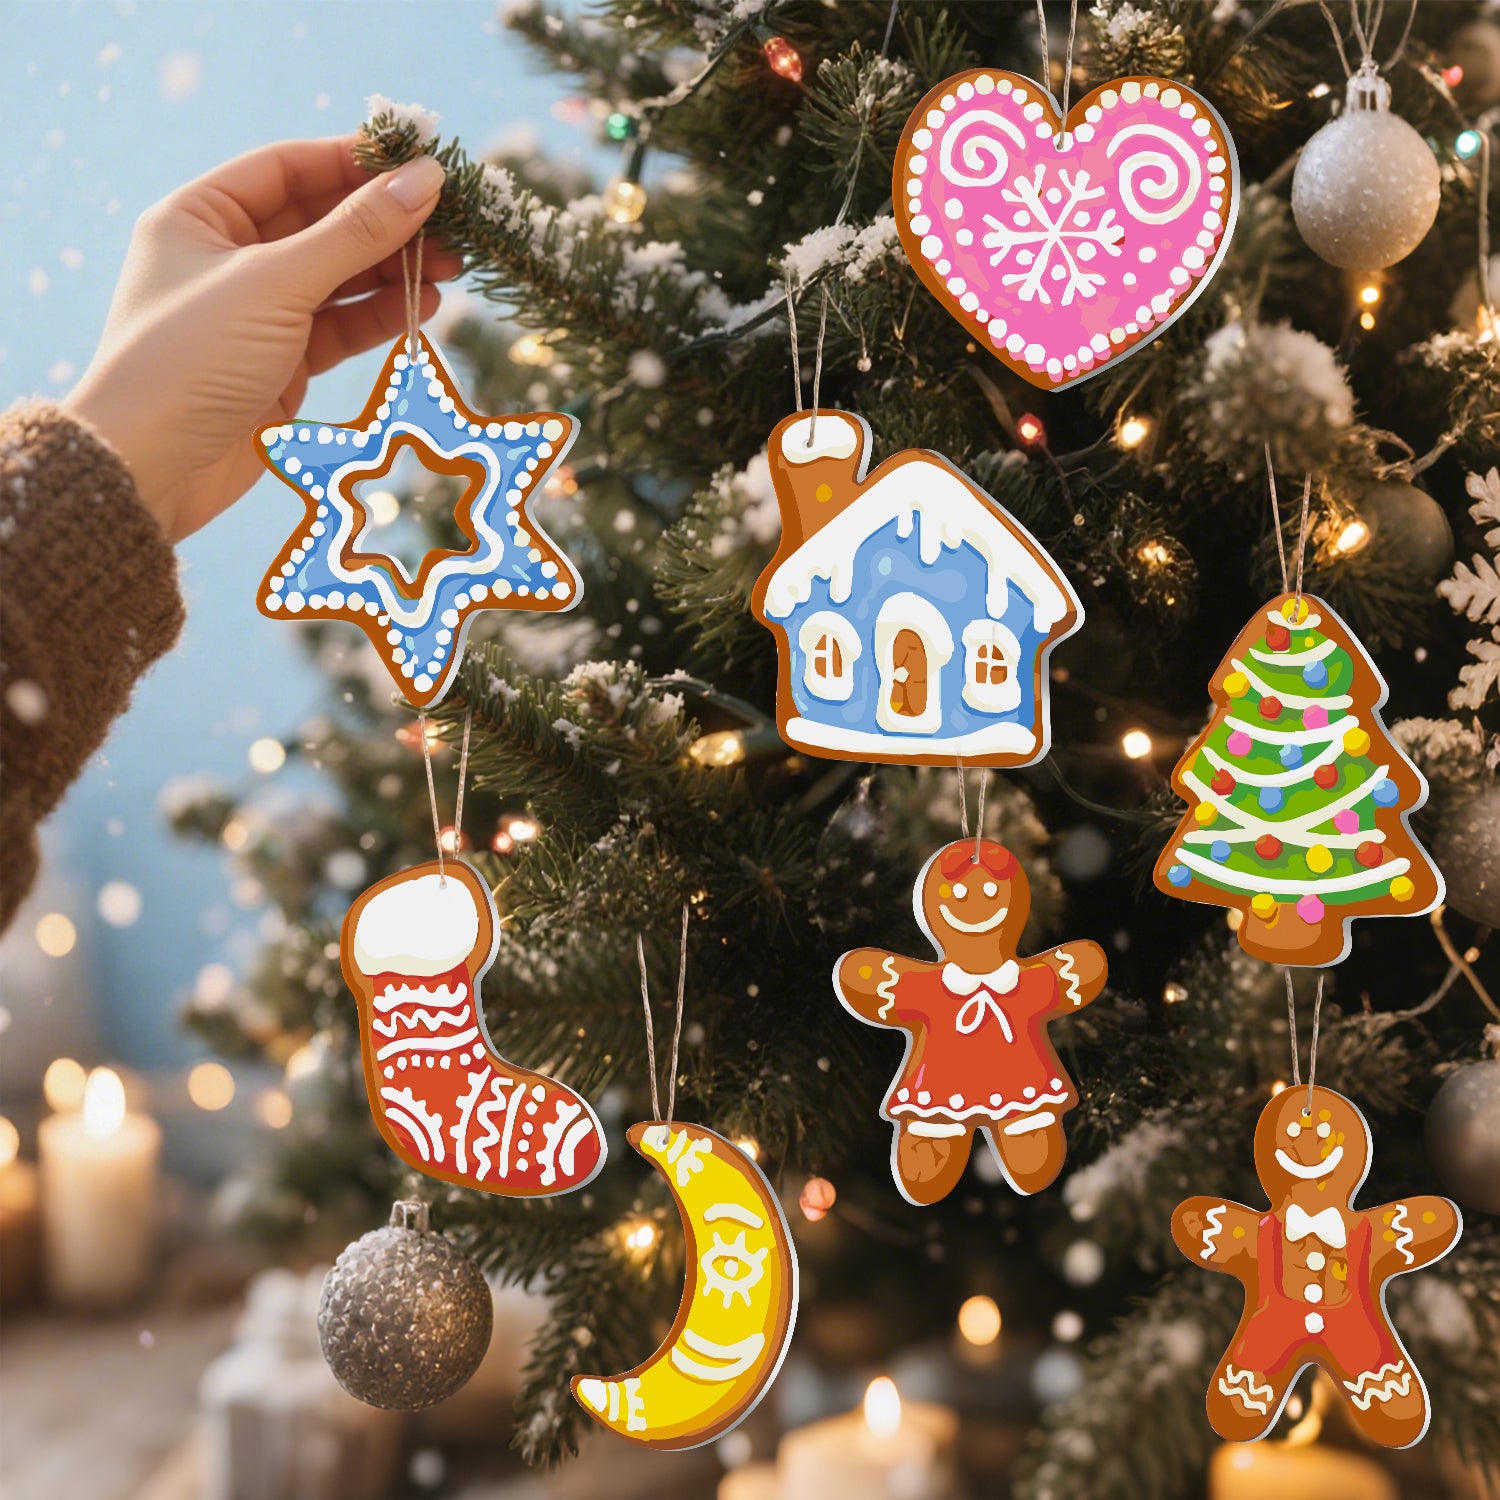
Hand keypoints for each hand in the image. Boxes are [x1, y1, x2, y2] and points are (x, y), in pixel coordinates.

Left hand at [65, 136, 458, 541]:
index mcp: (199, 216)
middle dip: (385, 222)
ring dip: (392, 270)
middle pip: (320, 223)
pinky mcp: (281, 366)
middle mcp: (226, 259)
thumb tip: (424, 179)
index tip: (419, 161)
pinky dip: (379, 316)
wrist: (153, 468)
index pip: (288, 169)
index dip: (354, 162)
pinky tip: (422, 306)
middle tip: (451, 223)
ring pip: (336, 278)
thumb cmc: (193, 358)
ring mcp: (256, 315)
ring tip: (452, 267)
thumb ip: (355, 232)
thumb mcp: (276, 283)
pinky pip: (339, 328)